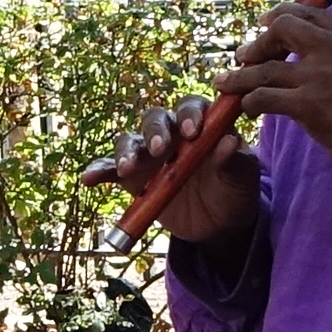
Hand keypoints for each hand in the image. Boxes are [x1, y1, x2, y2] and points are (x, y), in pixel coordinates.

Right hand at [89, 93, 265, 244]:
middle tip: (159, 149)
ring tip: (126, 168)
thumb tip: (229, 141)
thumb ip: (233, 159)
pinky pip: (110, 169)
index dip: (189, 115)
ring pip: (130, 141)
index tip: (192, 132)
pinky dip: (98, 171)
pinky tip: (89, 178)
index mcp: (200, 125)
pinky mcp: (132, 177)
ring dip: (126, 152)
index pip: (190, 107)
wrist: (219, 223)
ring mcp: (148, 155)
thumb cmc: (234, 189)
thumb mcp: (242, 176)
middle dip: (155, 132)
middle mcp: (171, 133)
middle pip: (155, 119)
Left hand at [233, 0, 331, 168]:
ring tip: (226, 81)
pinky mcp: (307, 103)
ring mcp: (320, 74)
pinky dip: (250, 101)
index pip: (310, 13)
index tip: (268, 24)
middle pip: (283, 28)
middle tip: (246, 53)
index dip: (282, 17)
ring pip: (265, 67)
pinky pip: (264, 97)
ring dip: (240, 74)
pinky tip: (247, 107)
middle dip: (260, 40)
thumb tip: (331, 45)